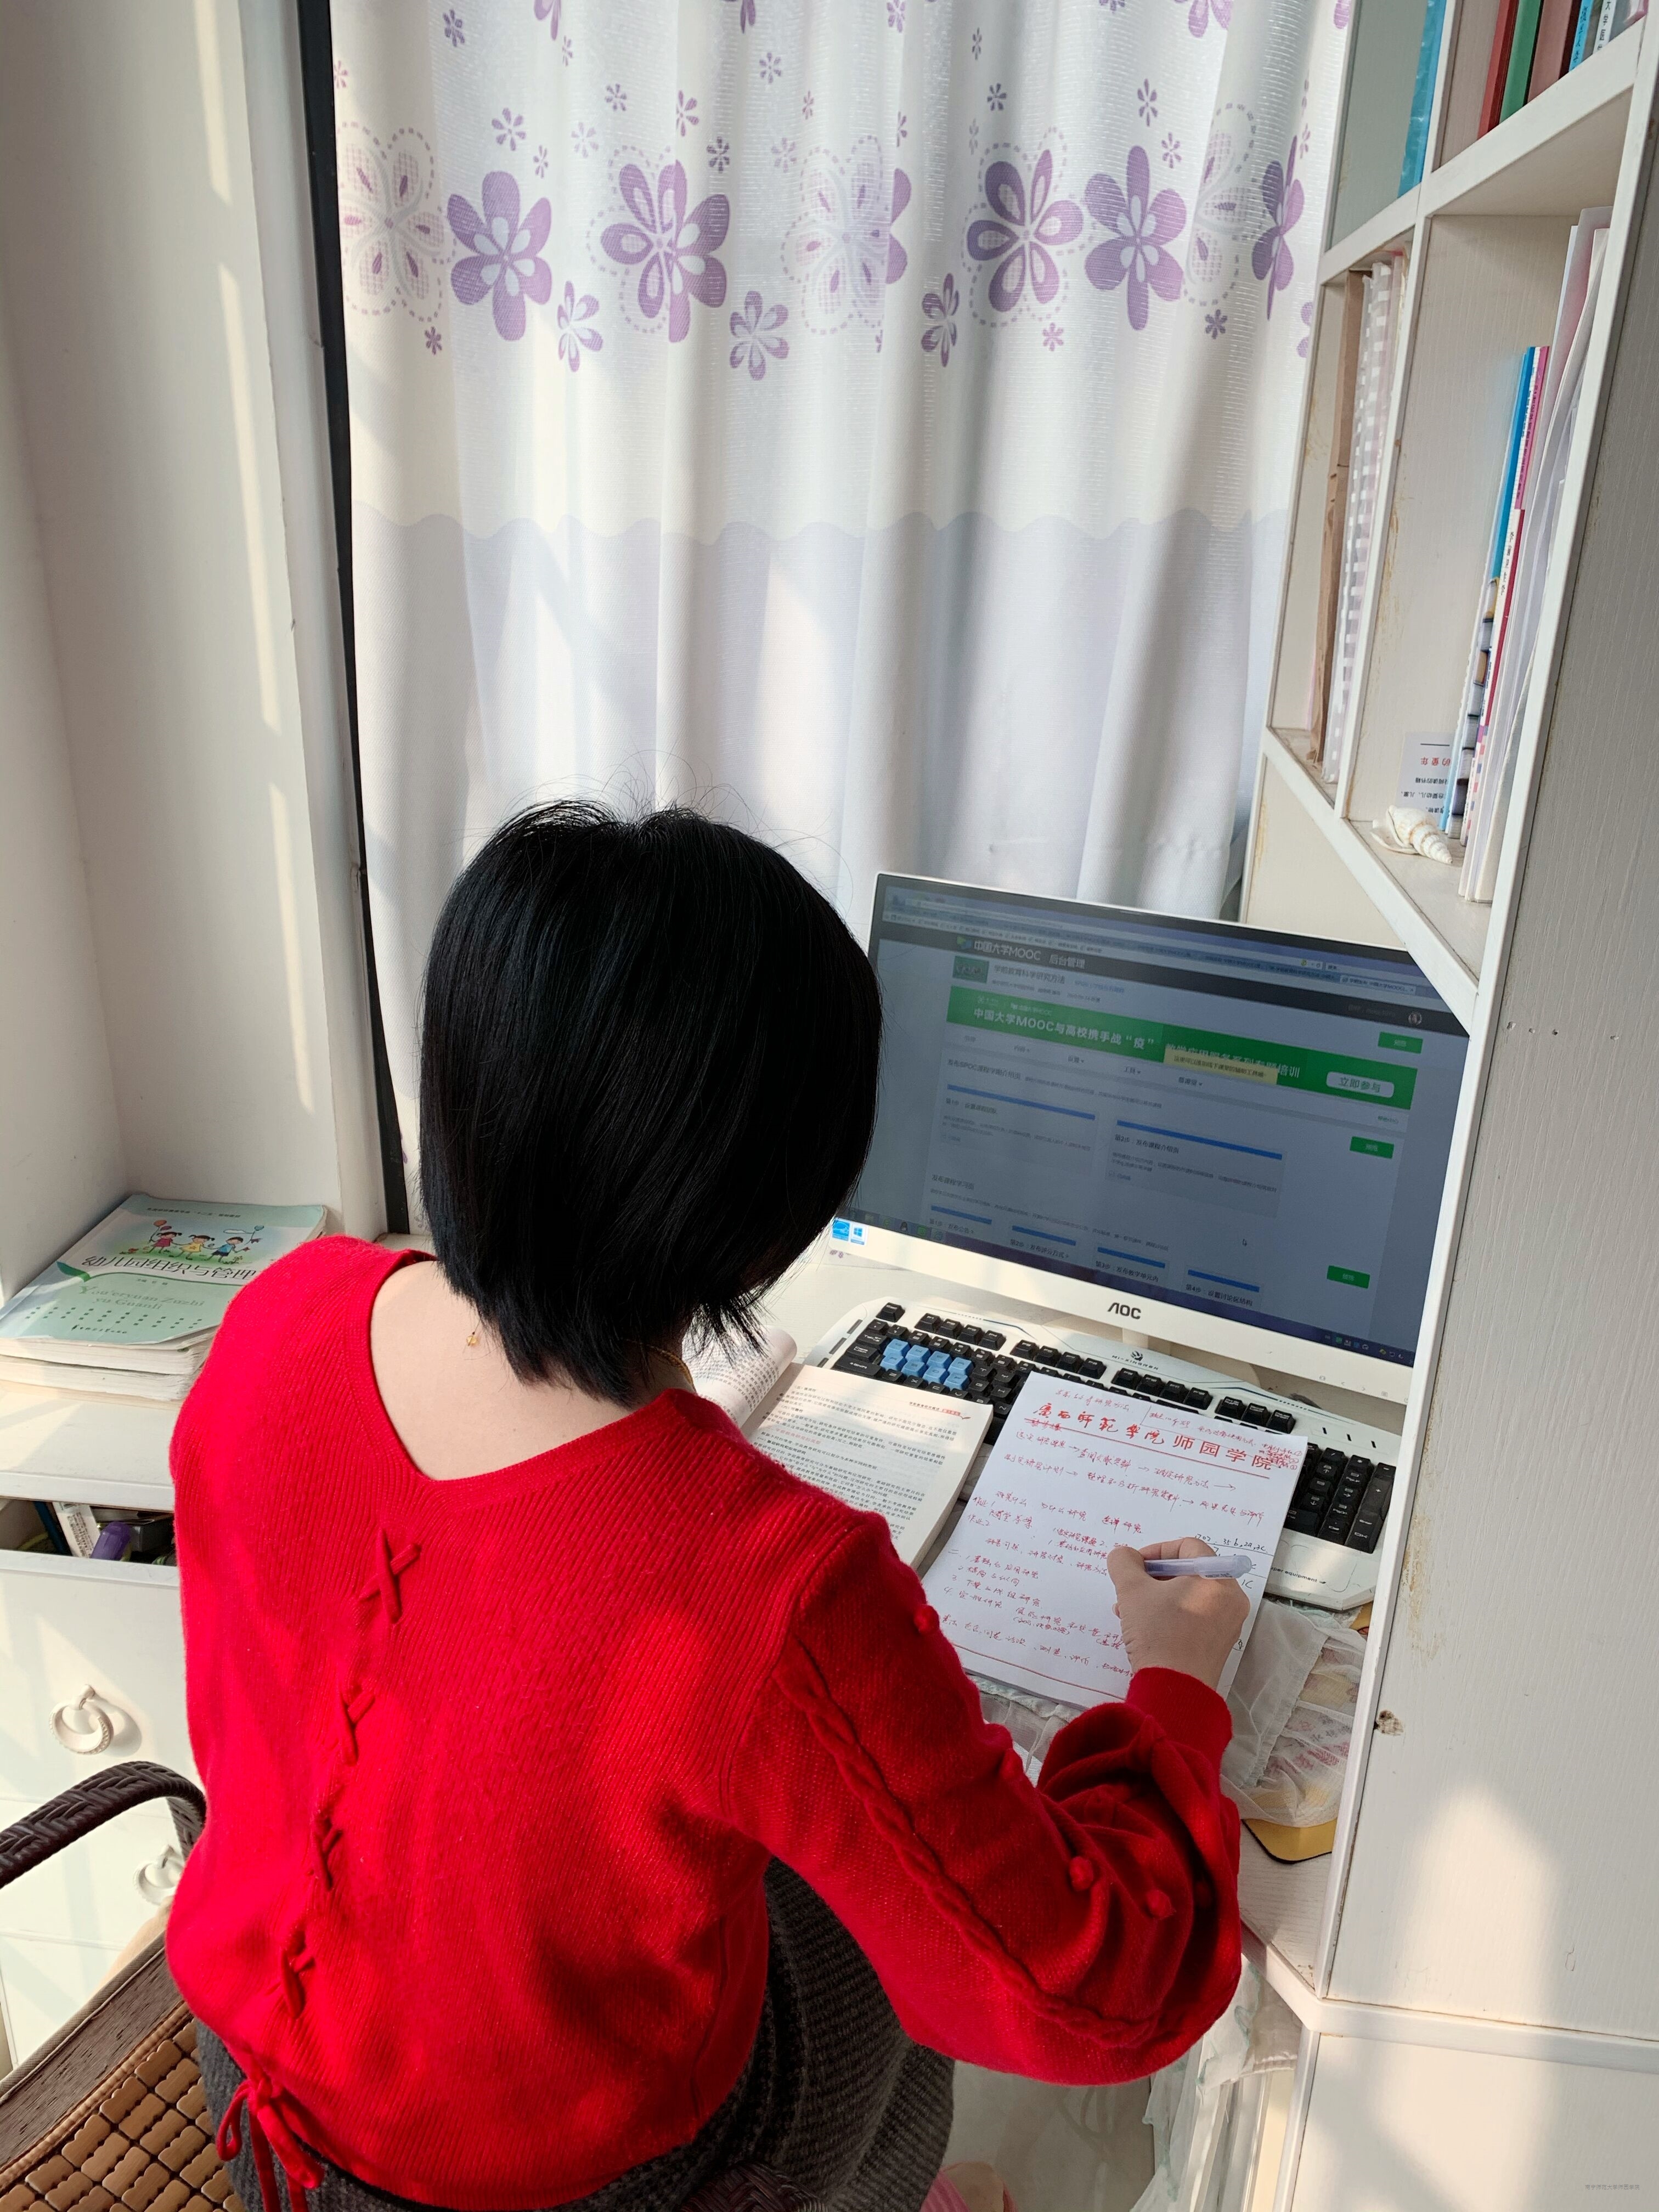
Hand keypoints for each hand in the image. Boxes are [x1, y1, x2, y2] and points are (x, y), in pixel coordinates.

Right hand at [1107, 1538, 1249, 1690]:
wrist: (1174, 1691)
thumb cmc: (1158, 1633)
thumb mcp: (1132, 1591)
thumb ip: (1124, 1562)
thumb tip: (1125, 1555)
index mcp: (1218, 1579)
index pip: (1188, 1547)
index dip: (1156, 1550)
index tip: (1134, 1566)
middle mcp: (1231, 1599)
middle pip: (1189, 1572)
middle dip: (1152, 1577)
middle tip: (1129, 1589)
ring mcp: (1227, 1624)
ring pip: (1188, 1596)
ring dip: (1156, 1597)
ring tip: (1127, 1611)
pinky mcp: (1218, 1645)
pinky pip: (1194, 1616)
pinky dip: (1170, 1614)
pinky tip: (1143, 1627)